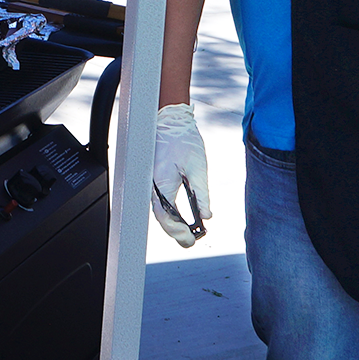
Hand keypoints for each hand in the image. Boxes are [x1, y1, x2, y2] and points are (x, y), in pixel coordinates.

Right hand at [152, 102, 210, 247]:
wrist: (170, 119)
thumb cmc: (183, 139)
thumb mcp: (197, 167)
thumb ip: (202, 193)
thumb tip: (207, 215)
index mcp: (161, 183)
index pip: (166, 218)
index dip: (179, 232)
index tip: (192, 239)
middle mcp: (152, 185)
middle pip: (161, 217)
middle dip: (175, 232)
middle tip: (191, 240)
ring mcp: (151, 182)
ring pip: (159, 210)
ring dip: (172, 223)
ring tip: (188, 232)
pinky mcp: (153, 178)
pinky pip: (159, 200)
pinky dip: (169, 211)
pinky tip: (180, 216)